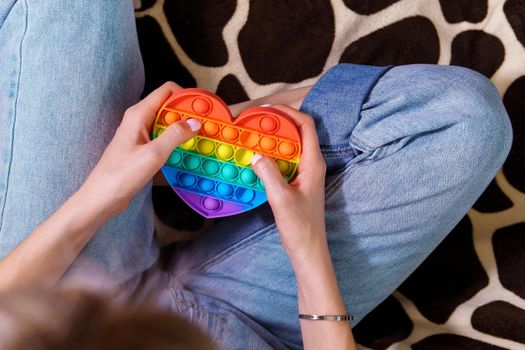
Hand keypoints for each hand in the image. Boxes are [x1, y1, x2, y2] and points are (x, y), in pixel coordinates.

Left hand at [82, 82, 200, 215]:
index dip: (187, 96)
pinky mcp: (142, 147)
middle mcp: (139, 119)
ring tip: (200, 139)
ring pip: (167, 122)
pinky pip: (163, 137)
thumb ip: (175, 135)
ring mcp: (140, 133)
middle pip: (169, 105)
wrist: (102, 197)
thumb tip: (195, 122)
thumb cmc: (122, 175)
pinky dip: (175, 141)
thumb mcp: (154, 154)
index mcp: (139, 114)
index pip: (167, 90)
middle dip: (188, 113)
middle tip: (205, 126)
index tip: (203, 109)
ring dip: (183, 129)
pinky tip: (186, 152)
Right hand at [251, 105, 326, 257]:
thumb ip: (269, 173)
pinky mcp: (298, 183)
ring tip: (254, 135)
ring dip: (273, 139)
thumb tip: (256, 154)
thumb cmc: (299, 227)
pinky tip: (257, 159)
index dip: (289, 112)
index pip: (306, 126)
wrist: (308, 250)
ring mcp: (305, 174)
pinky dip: (272, 155)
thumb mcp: (280, 198)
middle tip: (256, 121)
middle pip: (298, 133)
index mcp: (313, 163)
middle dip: (278, 123)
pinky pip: (285, 161)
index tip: (268, 108)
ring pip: (290, 147)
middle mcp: (311, 164)